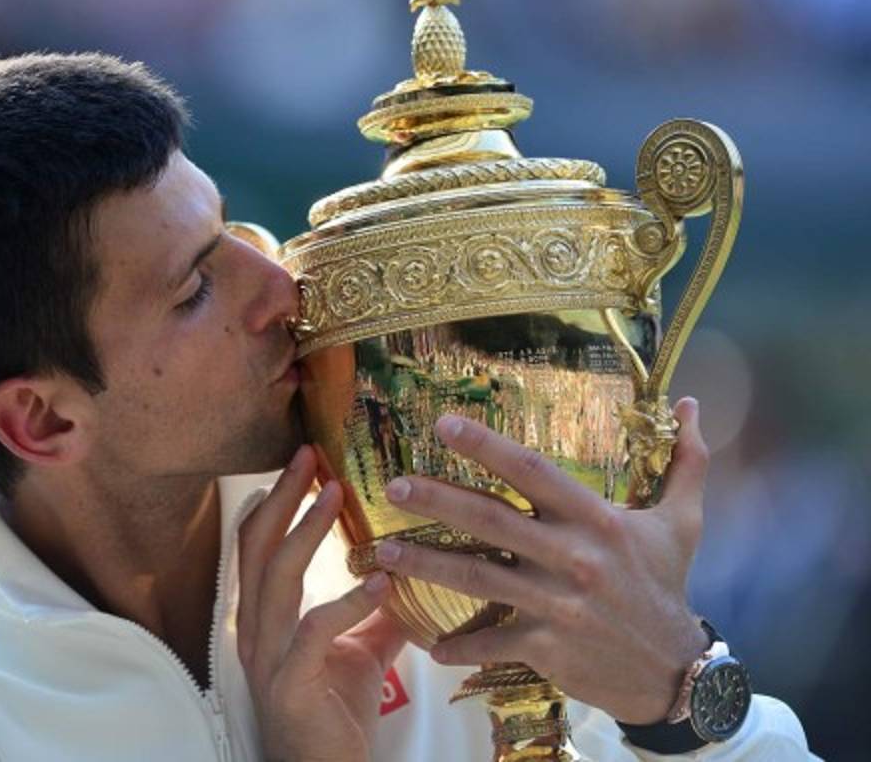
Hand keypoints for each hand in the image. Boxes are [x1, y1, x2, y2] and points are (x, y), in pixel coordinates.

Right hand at [237, 445, 406, 761]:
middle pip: (257, 548)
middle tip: (310, 456)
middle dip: (283, 497)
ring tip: (335, 496)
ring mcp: (268, 657)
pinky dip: (346, 601)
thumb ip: (374, 614)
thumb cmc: (334, 715)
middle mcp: (257, 630)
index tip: (304, 461)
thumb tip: (407, 576)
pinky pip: (313, 632)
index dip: (276, 500)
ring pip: (275, 579)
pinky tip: (380, 581)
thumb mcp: (360, 653)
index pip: (257, 545)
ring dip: (305, 532)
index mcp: (266, 617)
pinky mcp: (291, 685)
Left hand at [373, 397, 709, 724]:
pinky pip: (491, 643)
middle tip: (394, 486)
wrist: (675, 671)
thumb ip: (686, 461)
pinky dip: (459, 646)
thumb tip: (692, 402)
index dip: (486, 445)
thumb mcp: (684, 522)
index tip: (443, 423)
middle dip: (437, 500)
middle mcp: (571, 556)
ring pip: (477, 578)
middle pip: (491, 519)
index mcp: (596, 519)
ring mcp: (556, 603)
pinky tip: (428, 645)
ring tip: (383, 554)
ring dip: (425, 566)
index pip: (532, 471)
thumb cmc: (667, 585)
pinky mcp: (546, 646)